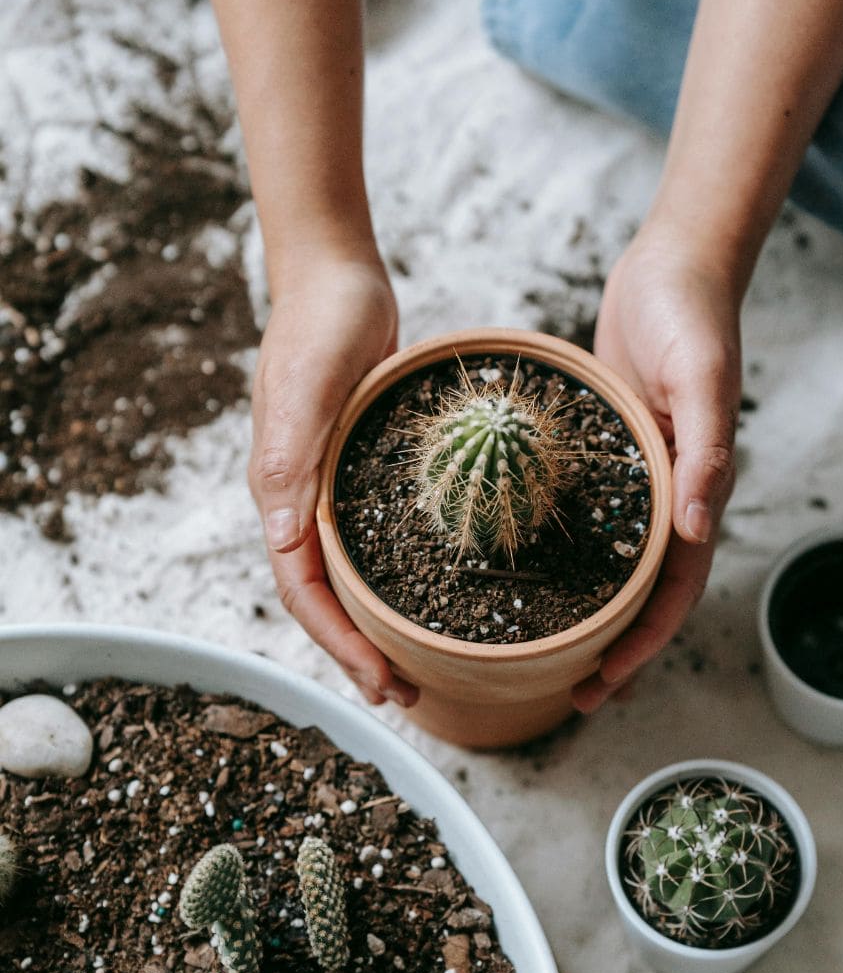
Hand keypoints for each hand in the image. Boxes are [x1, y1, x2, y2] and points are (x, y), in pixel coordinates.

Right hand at [249, 250, 418, 708]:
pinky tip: (432, 591)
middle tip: (406, 695)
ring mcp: (330, 488)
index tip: (381, 682)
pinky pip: (373, 540)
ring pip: (349, 576)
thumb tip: (283, 539)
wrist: (339, 277)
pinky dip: (395, 576)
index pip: (303, 592)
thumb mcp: (305, 389)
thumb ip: (288, 461)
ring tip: (417, 663)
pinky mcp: (360, 471)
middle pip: (325, 598)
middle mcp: (302, 501)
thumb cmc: (320, 327)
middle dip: (359, 653)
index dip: (339, 645)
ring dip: (377, 624)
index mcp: (281, 494)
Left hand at [572, 224, 741, 711]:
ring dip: (589, 613)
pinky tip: (524, 572)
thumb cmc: (692, 315)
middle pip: (644, 593)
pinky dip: (565, 555)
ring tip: (547, 653)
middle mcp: (667, 494)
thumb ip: (706, 450)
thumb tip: (699, 528)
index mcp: (696, 489)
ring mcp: (637, 477)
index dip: (642, 643)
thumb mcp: (701, 376)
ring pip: (614, 564)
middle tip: (572, 694)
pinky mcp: (608, 453)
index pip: (673, 590)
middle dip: (614, 648)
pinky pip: (587, 518)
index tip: (604, 684)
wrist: (676, 263)